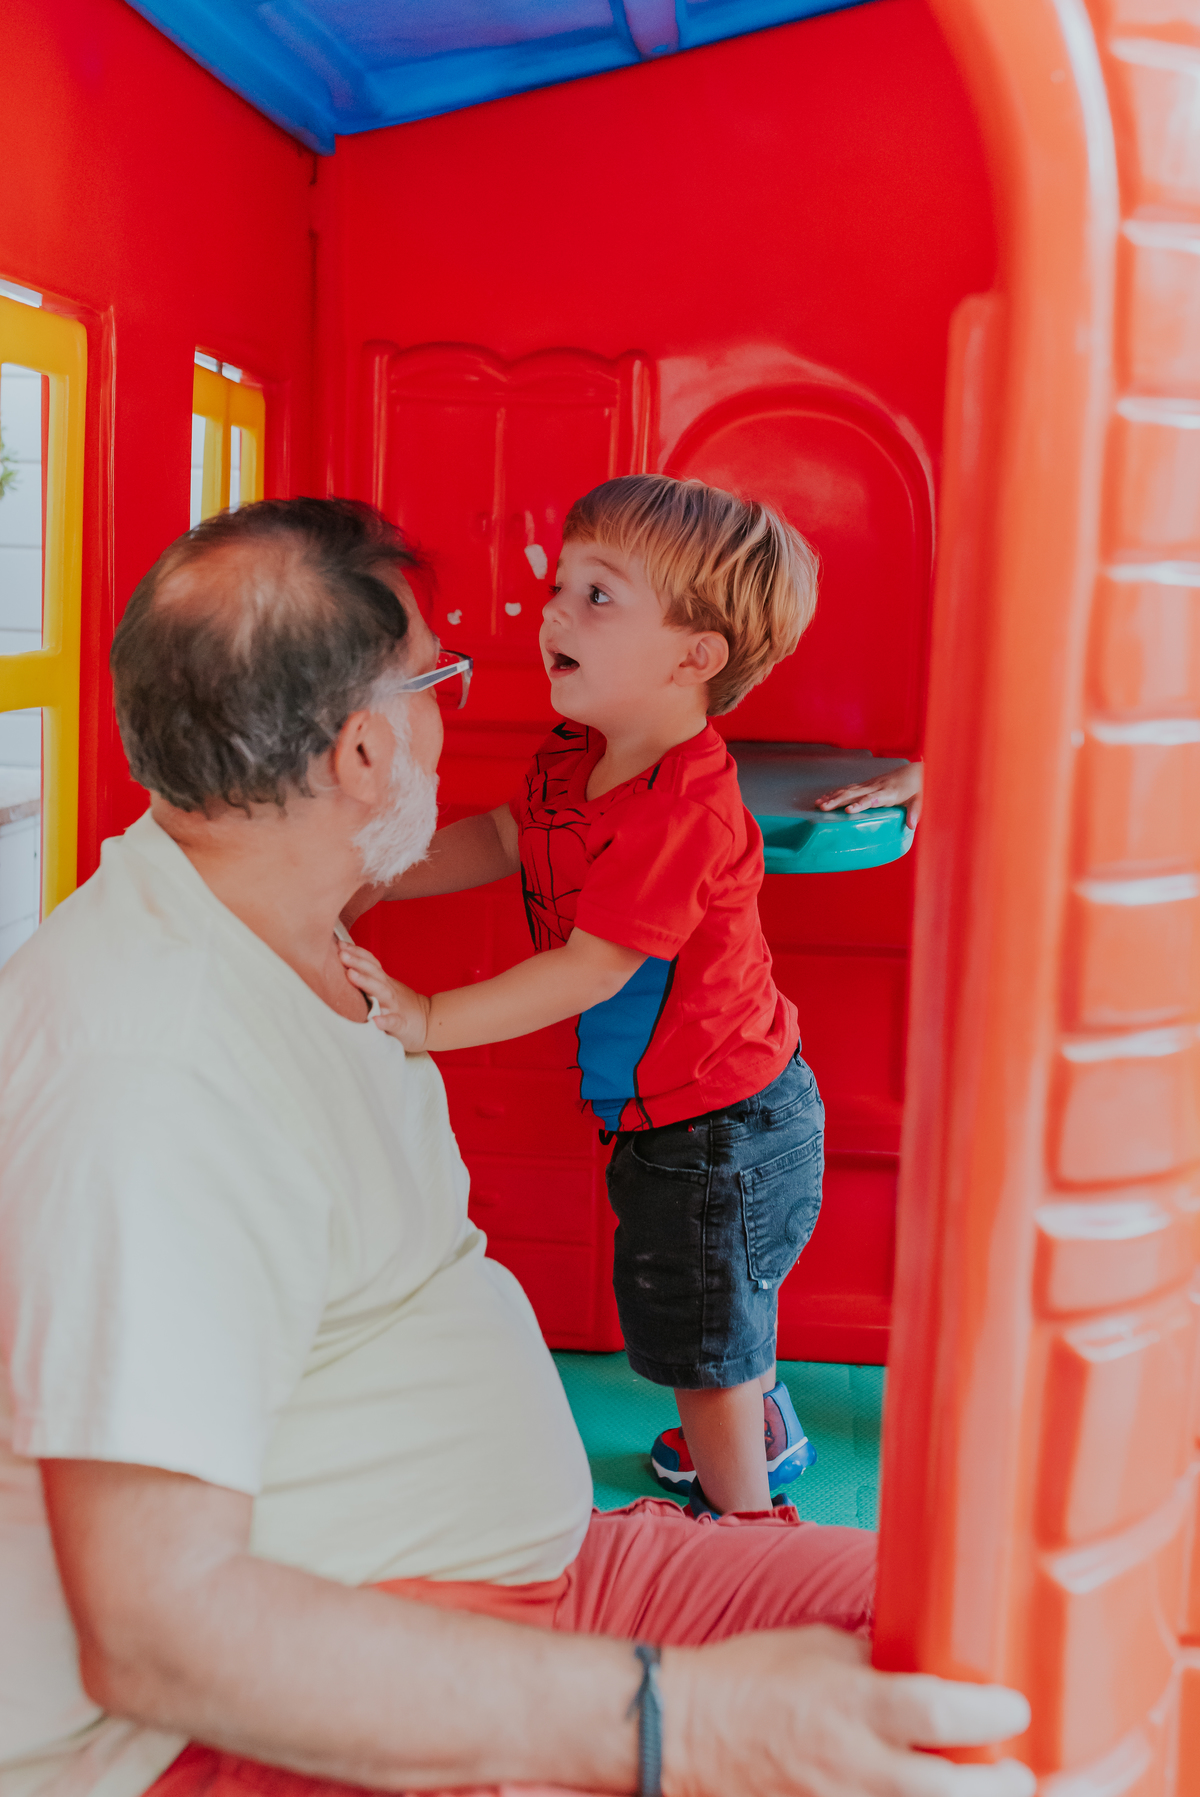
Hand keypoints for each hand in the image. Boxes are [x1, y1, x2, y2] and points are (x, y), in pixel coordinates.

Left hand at [338, 943, 431, 1049]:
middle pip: (373, 973)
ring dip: (366, 982)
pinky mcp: (400, 1025)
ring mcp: (395, 1007)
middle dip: (357, 962)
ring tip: (351, 975)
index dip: (357, 953)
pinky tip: (376, 1021)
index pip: (371, 963)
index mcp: (384, 982)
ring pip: (381, 992)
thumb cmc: (401, 1005)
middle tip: (341, 954)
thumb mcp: (386, 987)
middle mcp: (388, 991)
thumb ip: (370, 977)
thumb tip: (345, 963)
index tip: (340, 944)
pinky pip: (394, 1022)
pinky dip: (386, 1021)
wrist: (429, 1022)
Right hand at [664, 1627, 1033, 1796]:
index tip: (1013, 1707)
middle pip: (952, 1793)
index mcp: (851, 1704)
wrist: (680, 1728)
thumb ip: (872, 1657)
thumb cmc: (744, 1677)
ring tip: (978, 1792)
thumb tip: (918, 1659)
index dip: (990, 1714)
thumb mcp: (814, 1644)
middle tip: (1016, 1772)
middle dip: (999, 1786)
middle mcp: (853, 1764)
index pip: (940, 1716)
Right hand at [815, 761, 922, 827]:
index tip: (847, 810)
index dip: (859, 804)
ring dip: (832, 797)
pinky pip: (849, 788)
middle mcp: (876, 787)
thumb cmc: (917, 788)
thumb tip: (911, 826)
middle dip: (837, 801)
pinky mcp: (866, 784)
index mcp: (888, 793)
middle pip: (854, 794)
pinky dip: (836, 792)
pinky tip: (825, 797)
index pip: (871, 799)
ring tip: (818, 804)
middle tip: (823, 808)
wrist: (914, 771)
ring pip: (848, 790)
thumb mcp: (920, 799)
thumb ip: (915, 812)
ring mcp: (870, 785)